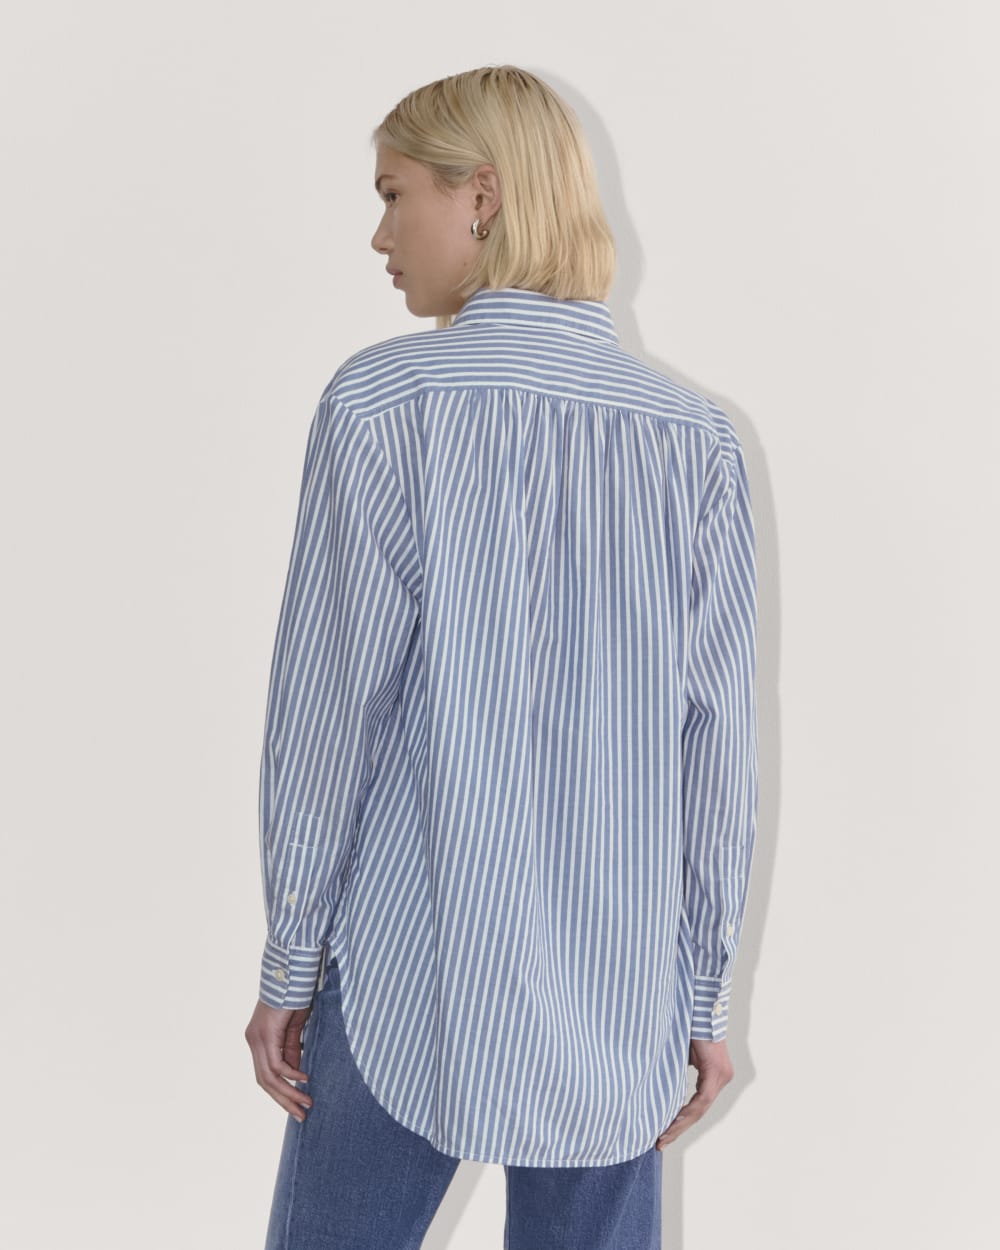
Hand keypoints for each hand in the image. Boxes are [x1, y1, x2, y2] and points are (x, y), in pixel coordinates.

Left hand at [245, 998, 314, 1121]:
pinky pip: (276, 1064)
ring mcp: (257, 1038)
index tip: (298, 1104)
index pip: (266, 1074)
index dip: (281, 1092)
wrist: (290, 971)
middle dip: (284, 1100)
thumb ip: (292, 1049)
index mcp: (258, 1040)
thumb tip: (295, 1073)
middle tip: (301, 1114)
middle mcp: (253, 1040)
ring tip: (306, 1103)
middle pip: (264, 1081)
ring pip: (269, 1077)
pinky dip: (291, 1075)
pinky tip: (305, 1080)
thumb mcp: (294, 1028)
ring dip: (288, 1093)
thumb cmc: (295, 995)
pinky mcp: (265, 1033)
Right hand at [655, 1037, 733, 1148]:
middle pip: (699, 1111)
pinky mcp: (716, 1072)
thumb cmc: (690, 1026)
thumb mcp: (683, 1054)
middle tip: (661, 1143)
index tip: (665, 1133)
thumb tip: (666, 1083)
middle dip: (678, 1128)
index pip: (698, 1105)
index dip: (681, 1121)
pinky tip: (672, 1121)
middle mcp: (722, 1078)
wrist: (701, 1006)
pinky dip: (686, 1111)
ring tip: (663, 1137)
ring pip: (700, 1109)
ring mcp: (721, 1076)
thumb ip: (679, 1070)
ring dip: (680, 1124)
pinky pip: (701, 1099)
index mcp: (715, 1075)